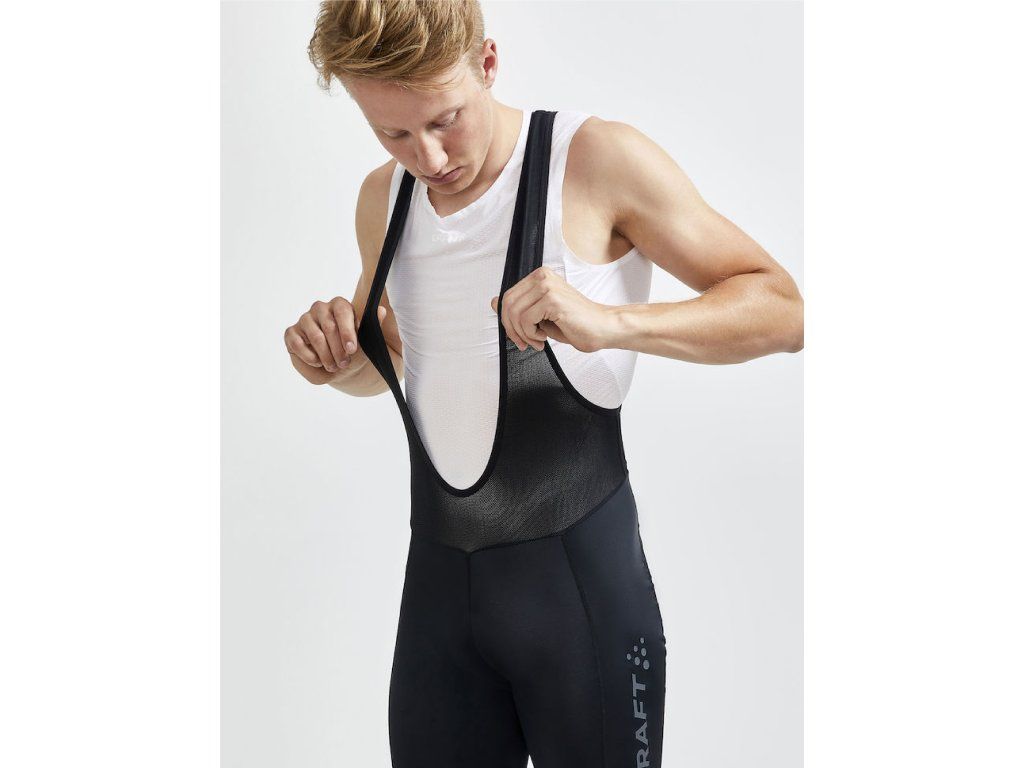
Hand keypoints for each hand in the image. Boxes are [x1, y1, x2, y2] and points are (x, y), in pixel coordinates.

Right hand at [284, 297, 384, 384]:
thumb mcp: (366, 342)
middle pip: (329, 326)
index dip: (347, 331)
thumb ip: (374, 325)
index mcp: (340, 305)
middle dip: (338, 349)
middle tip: (344, 363)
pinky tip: (317, 362)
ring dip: (326, 355)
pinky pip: (297, 343)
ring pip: (315, 336)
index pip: (343, 311)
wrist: (339, 368)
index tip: (352, 349)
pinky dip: (309, 357)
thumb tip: (381, 311)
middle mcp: (321, 308)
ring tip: (333, 366)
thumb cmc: (352, 352)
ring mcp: (305, 319)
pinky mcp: (291, 333)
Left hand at [490, 266, 611, 353]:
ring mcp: (547, 286)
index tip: (518, 336)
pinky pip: (526, 320)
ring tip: (537, 341)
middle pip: (508, 304)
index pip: (508, 297)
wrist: (602, 328)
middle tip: (524, 343)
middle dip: (512, 329)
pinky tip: (545, 336)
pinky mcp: (552, 299)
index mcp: (539, 276)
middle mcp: (542, 276)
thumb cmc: (575, 323)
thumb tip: (494, 302)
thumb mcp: (540, 316)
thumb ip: (519, 308)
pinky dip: (531, 334)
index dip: (507, 321)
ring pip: (515, 313)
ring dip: (523, 334)